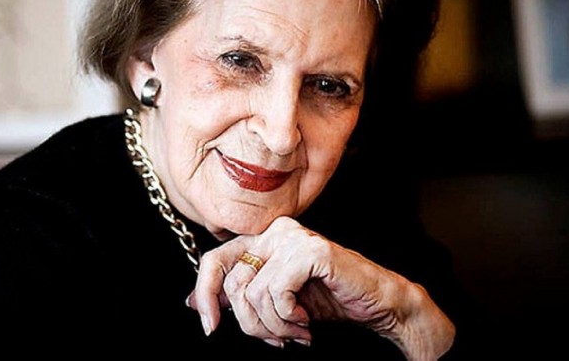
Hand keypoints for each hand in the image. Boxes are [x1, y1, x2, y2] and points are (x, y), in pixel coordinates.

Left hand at [186, 216, 454, 359]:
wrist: (376, 303)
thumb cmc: (328, 300)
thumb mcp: (276, 300)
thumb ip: (239, 295)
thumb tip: (192, 303)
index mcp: (263, 239)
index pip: (214, 260)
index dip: (204, 295)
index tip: (210, 327)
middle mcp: (274, 231)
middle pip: (233, 284)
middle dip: (251, 323)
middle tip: (277, 338)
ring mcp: (293, 237)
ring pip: (253, 292)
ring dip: (274, 326)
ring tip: (297, 331)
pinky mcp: (310, 251)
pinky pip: (276, 292)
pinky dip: (287, 317)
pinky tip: (306, 322)